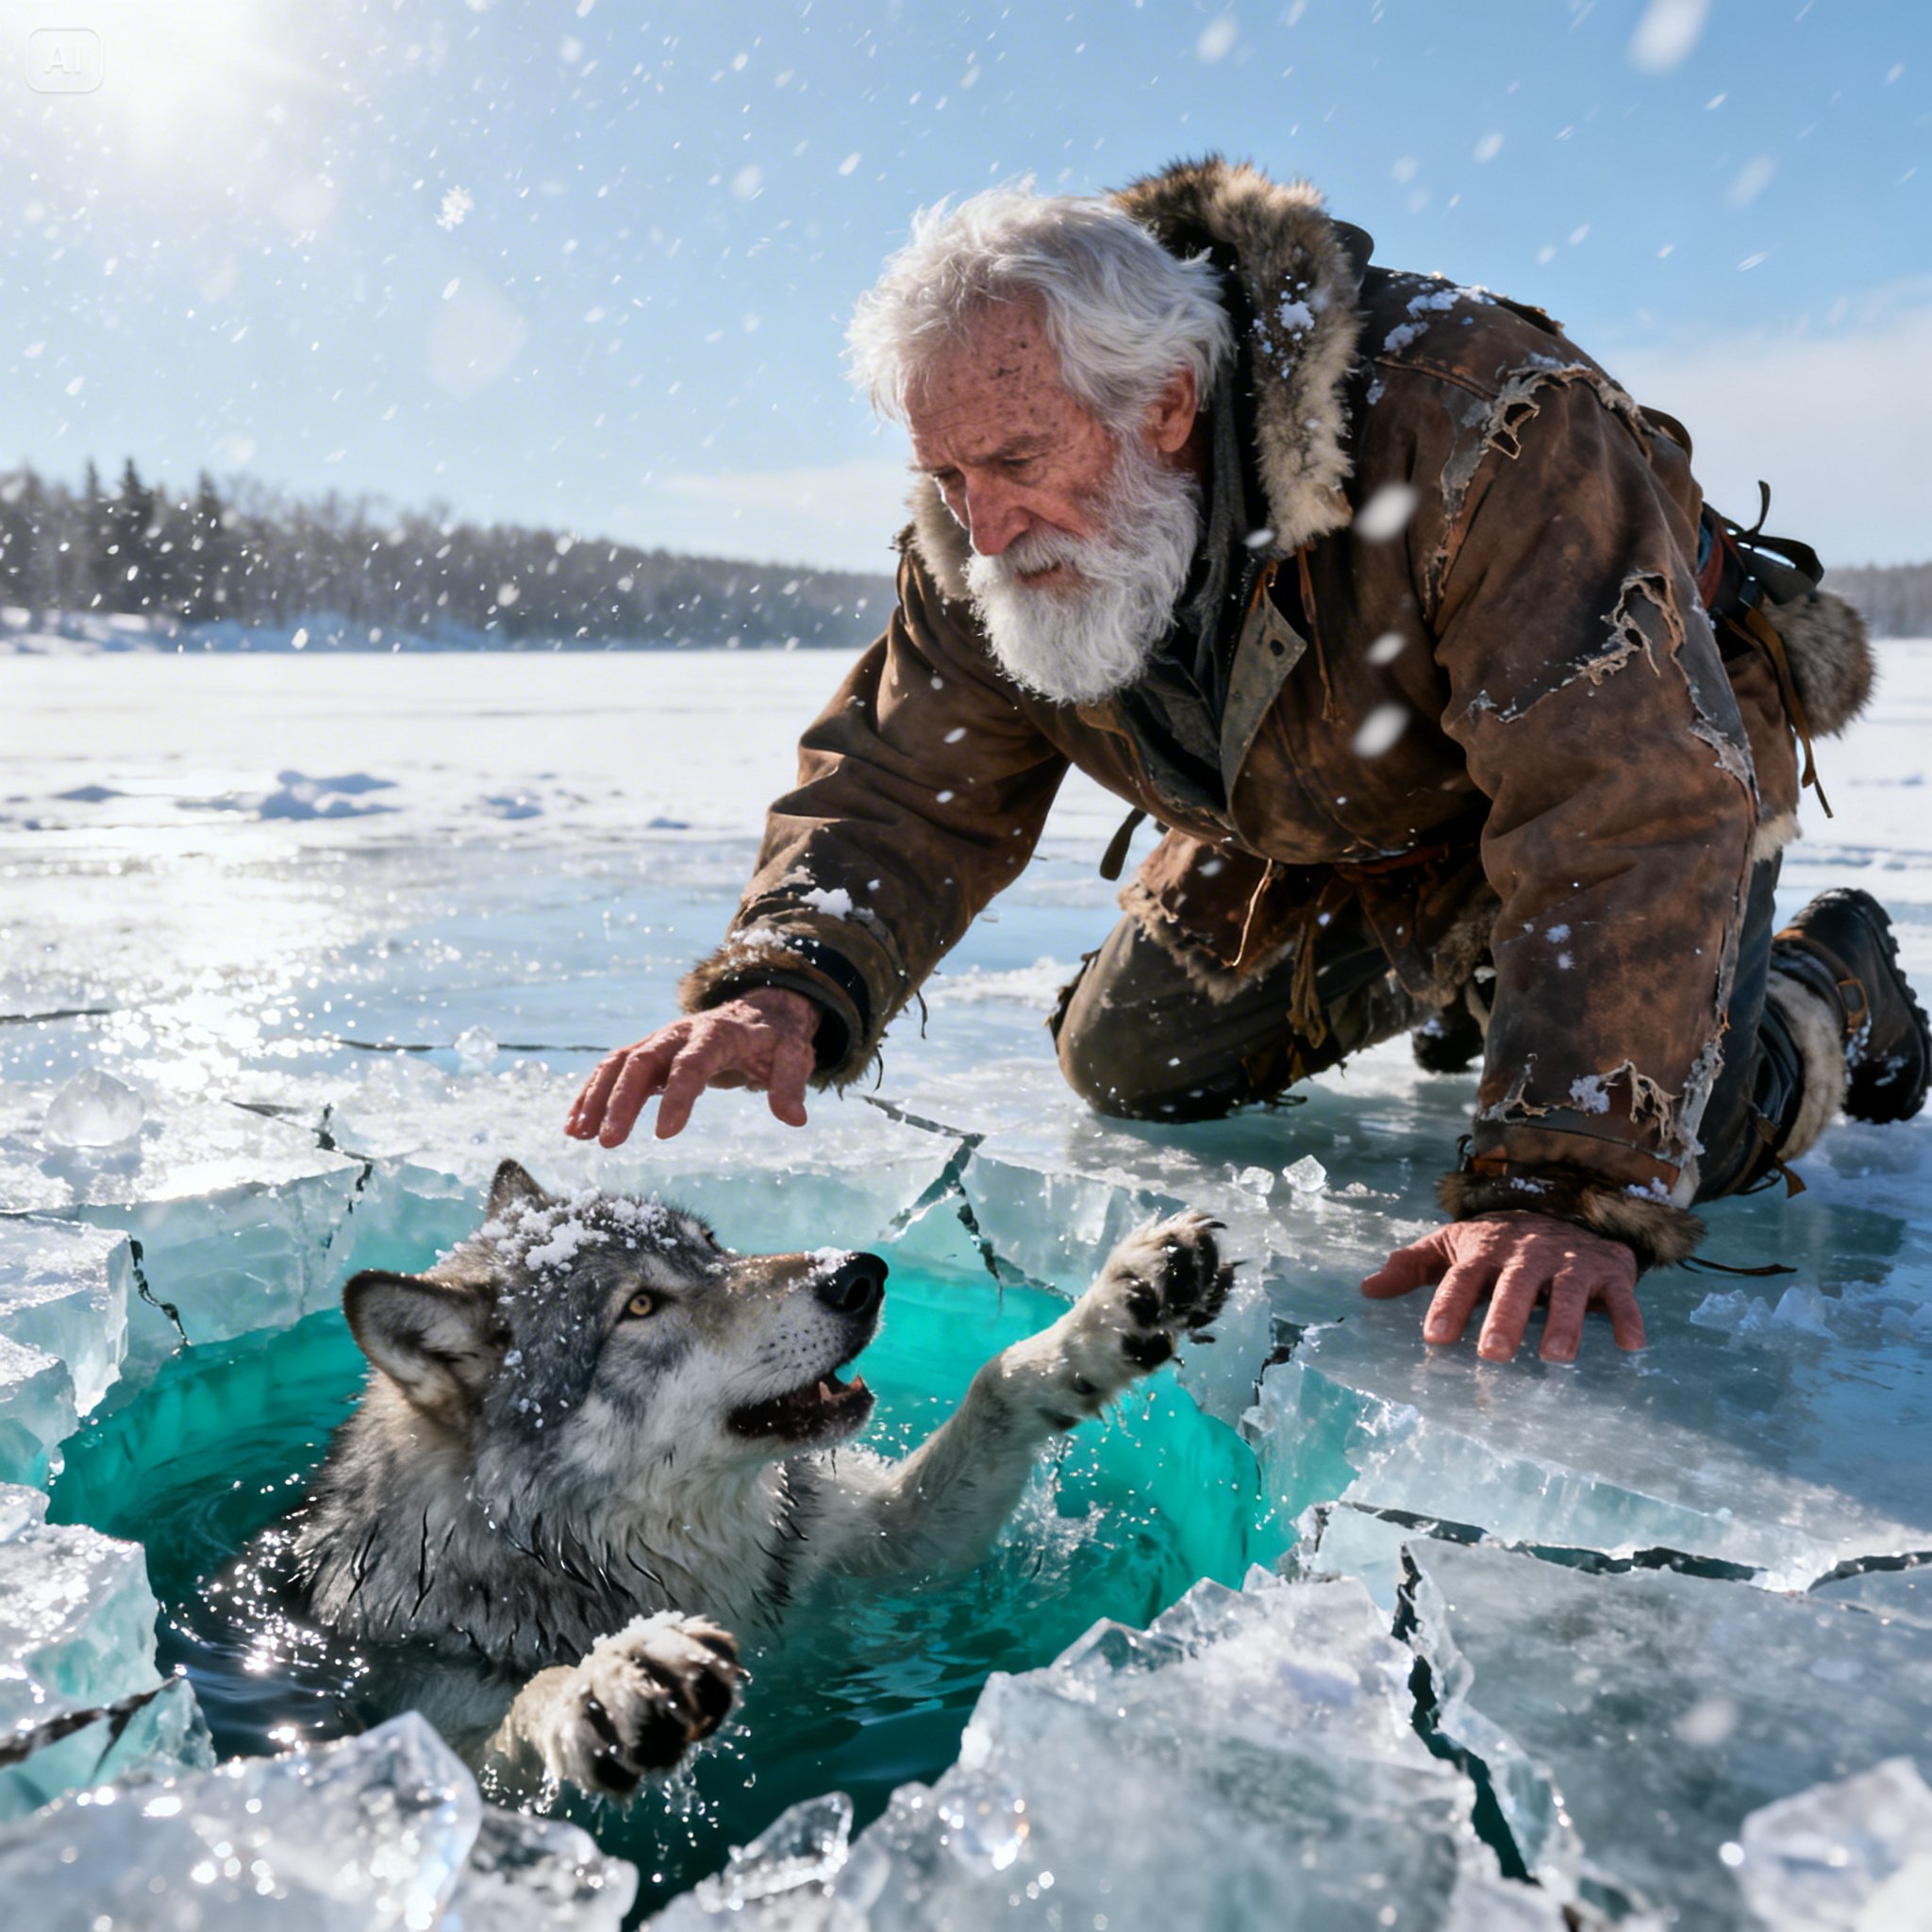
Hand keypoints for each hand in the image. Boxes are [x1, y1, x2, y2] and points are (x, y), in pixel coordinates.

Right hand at [565, 988, 820, 1145]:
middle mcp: (679, 1033)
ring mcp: (660, 1041)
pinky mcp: (649, 1052)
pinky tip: (576, 1126)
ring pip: (619, 1064)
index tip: (665, 1134)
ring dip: (596, 1098)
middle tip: (609, 1141)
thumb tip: (795, 1119)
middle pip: (643, 1061)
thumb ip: (790, 1085)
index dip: (678, 1096)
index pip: (693, 1064)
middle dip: (622, 1101)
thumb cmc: (777, 1039)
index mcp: (717, 1034)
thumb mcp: (795, 1056)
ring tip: (579, 1136)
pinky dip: (591, 1094)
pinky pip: (612, 1070)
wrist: (760, 1011)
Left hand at [1359, 1213, 1645, 1363]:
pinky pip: (1621, 1296)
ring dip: (1565, 1322)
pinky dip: (1627, 1317)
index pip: (1463, 1278)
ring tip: (1556, 1357)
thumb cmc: (1498, 1244)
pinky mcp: (1609, 1271)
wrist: (1563, 1211)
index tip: (1434, 1338)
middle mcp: (1528, 1254)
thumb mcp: (1453, 1246)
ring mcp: (1570, 1261)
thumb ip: (1412, 1267)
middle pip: (1515, 1285)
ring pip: (1569, 1291)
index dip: (1448, 1305)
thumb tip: (1366, 1289)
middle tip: (1493, 1354)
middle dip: (1504, 1318)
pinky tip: (1631, 1345)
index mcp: (1487, 1250)